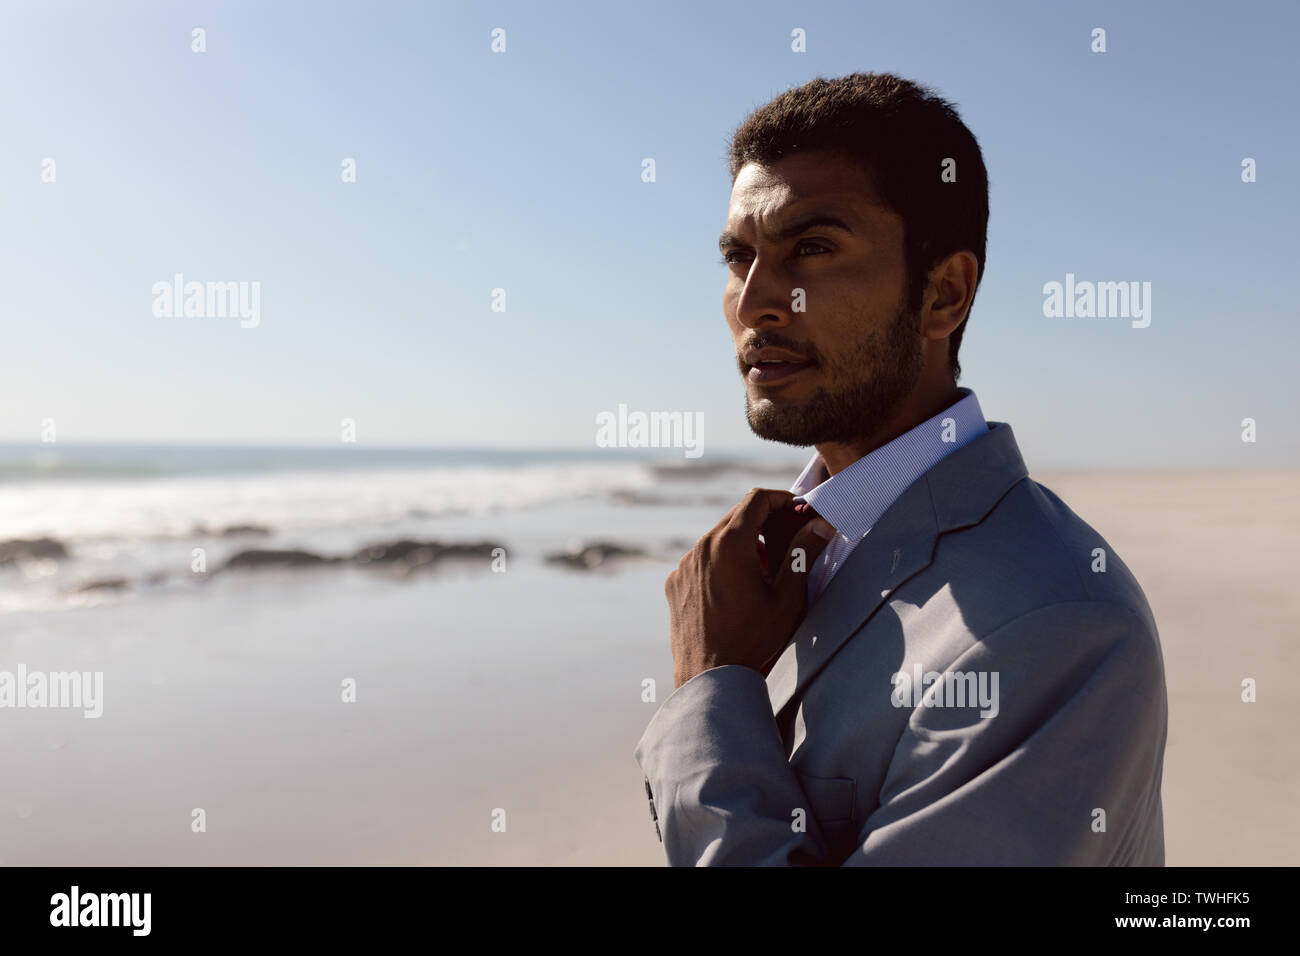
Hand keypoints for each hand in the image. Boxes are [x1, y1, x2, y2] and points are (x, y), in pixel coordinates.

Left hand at [665, 488, 835, 688]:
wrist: (711, 678)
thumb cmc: (753, 639)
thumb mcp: (787, 597)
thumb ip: (804, 553)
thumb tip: (821, 524)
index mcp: (730, 544)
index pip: (757, 499)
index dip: (781, 499)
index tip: (798, 510)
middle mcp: (701, 548)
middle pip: (736, 516)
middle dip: (764, 522)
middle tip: (787, 540)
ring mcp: (684, 566)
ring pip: (717, 538)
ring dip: (742, 544)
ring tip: (763, 572)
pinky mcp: (675, 583)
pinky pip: (701, 560)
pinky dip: (721, 563)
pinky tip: (736, 590)